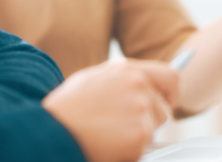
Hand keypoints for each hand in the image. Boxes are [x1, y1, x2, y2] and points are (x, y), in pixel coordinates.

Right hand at [42, 59, 178, 161]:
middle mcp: (138, 86)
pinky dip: (129, 152)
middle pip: (164, 111)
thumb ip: (124, 79)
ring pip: (154, 131)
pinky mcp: (139, 135)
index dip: (171, 94)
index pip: (171, 77)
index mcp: (128, 70)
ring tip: (108, 135)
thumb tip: (149, 85)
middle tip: (122, 129)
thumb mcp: (94, 80)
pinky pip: (143, 148)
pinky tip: (108, 145)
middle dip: (149, 123)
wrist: (50, 130)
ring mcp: (140, 110)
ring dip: (137, 138)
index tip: (166, 104)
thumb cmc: (68, 108)